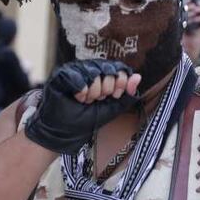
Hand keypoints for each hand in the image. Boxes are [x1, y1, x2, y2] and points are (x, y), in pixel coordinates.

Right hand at [25, 60, 141, 153]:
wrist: (65, 131)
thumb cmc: (86, 119)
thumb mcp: (112, 107)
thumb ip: (126, 93)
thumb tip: (138, 76)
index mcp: (103, 74)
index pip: (120, 68)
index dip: (120, 83)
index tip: (113, 96)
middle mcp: (90, 68)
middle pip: (108, 70)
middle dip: (105, 90)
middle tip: (95, 100)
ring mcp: (75, 69)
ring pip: (93, 72)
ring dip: (92, 92)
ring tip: (85, 101)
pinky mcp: (62, 73)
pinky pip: (77, 76)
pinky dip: (81, 90)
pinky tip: (77, 98)